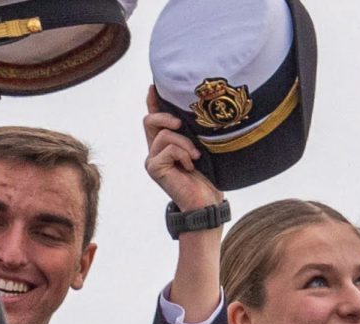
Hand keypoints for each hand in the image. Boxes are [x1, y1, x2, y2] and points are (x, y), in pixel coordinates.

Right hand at [143, 85, 222, 209]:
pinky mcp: (153, 167)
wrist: (207, 202)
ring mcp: (153, 159)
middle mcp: (156, 150)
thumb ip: (194, 133)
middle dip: (166, 116)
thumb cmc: (209, 177)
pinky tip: (190, 166)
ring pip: (164, 134)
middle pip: (150, 120)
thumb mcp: (203, 148)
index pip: (155, 119)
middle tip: (182, 123)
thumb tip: (199, 110)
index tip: (154, 85)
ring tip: (196, 156)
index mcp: (167, 144)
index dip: (153, 101)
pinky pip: (167, 148)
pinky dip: (183, 154)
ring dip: (184, 143)